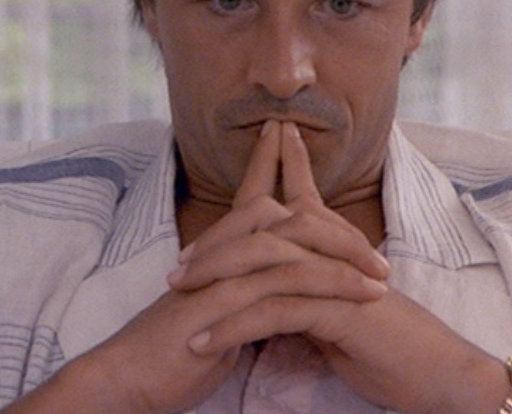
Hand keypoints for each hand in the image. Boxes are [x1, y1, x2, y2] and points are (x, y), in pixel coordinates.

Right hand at [3, 121, 388, 412]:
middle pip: (281, 213)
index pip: (250, 200)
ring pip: (291, 244)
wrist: (130, 376)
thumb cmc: (170, 349)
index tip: (285, 136)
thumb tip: (269, 291)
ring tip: (382, 272)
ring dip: (343, 254)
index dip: (268, 165)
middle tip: (375, 245)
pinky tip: (359, 293)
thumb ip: (242, 294)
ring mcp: (222, 272)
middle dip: (330, 217)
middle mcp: (221, 253)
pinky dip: (329, 283)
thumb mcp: (215, 315)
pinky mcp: (225, 301)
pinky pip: (285, 282)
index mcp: (218, 253)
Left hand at [171, 121, 509, 413]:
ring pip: (261, 262)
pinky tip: (204, 342)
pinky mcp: (336, 308)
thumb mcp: (337, 314)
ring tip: (178, 298)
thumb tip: (273, 294)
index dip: (261, 186)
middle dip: (215, 242)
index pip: (294, 204)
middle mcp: (331, 251)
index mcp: (333, 248)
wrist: (438, 374)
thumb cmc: (389, 347)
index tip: (217, 206)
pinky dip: (232, 326)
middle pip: (262, 228)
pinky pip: (272, 310)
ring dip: (213, 281)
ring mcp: (334, 275)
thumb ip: (307, 293)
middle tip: (176, 267)